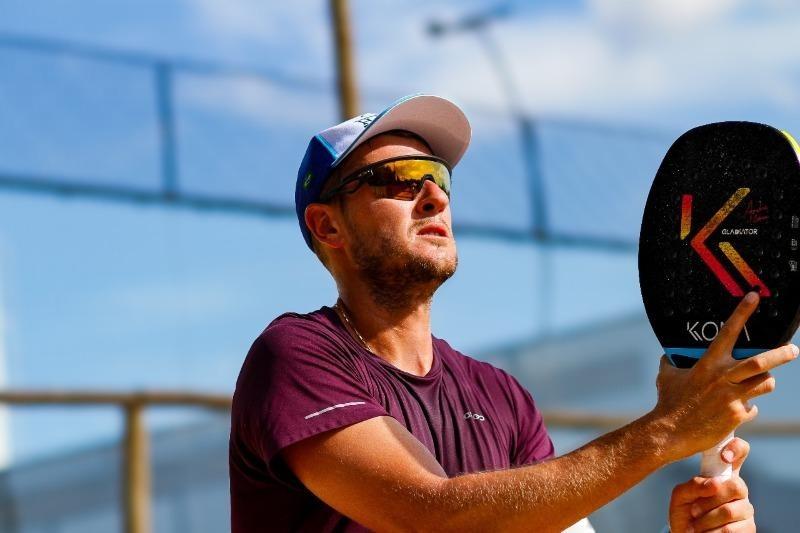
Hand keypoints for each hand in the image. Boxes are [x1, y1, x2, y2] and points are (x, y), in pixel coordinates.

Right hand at [652, 291, 796, 459]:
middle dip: (782, 354)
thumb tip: (669, 355)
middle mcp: (724, 378)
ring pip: (765, 383)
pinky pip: (752, 407)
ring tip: (762, 382)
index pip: (728, 332)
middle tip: (794, 349)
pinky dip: (747, 407)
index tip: (754, 297)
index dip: (742, 312)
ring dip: (765, 381)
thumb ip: (671, 362)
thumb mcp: (667, 376)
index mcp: (708, 364)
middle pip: (762, 362)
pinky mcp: (737, 415)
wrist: (669, 432)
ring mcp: (733, 397)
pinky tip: (736, 410)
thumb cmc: (667, 402)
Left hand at [669, 438, 754, 532]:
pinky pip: (732, 530)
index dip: (737, 448)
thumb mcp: (681, 495)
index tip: (724, 456)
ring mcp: (745, 509)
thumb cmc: (684, 512)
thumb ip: (694, 485)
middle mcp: (738, 490)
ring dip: (706, 521)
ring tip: (694, 526)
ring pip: (730, 511)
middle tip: (693, 511)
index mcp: (723, 475)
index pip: (740, 452)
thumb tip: (715, 484)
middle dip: (710, 500)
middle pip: (736, 486)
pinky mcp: (749, 528)